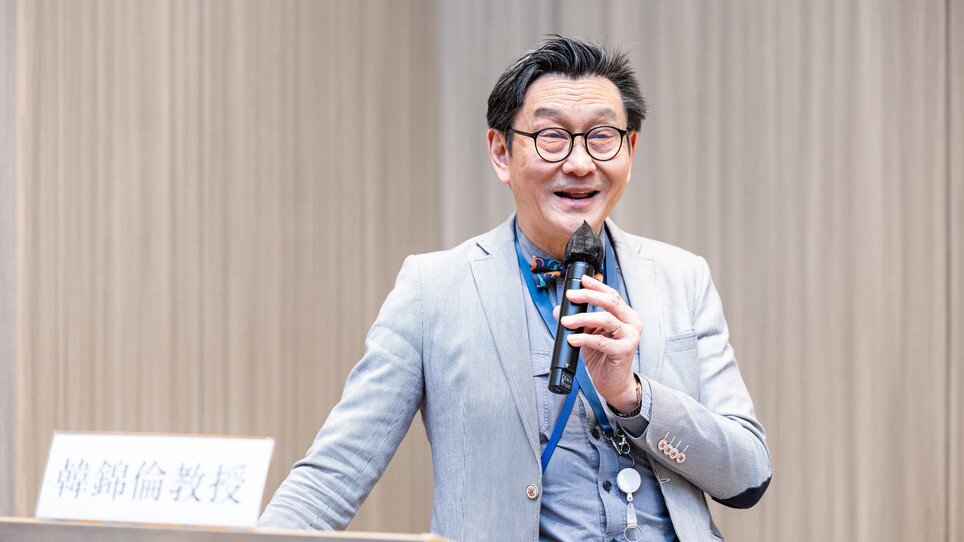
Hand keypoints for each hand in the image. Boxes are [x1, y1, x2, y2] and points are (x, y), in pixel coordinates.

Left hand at [552, 274, 642, 411]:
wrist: (614, 383)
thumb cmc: (604, 358)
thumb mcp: (589, 334)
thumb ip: (578, 320)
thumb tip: (559, 310)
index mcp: (626, 316)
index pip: (611, 295)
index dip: (596, 286)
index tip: (581, 281)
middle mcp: (632, 323)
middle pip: (610, 302)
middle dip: (588, 296)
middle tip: (571, 296)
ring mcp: (630, 336)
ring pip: (606, 319)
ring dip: (582, 318)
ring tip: (566, 321)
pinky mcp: (624, 351)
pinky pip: (601, 341)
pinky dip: (584, 338)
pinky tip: (573, 338)